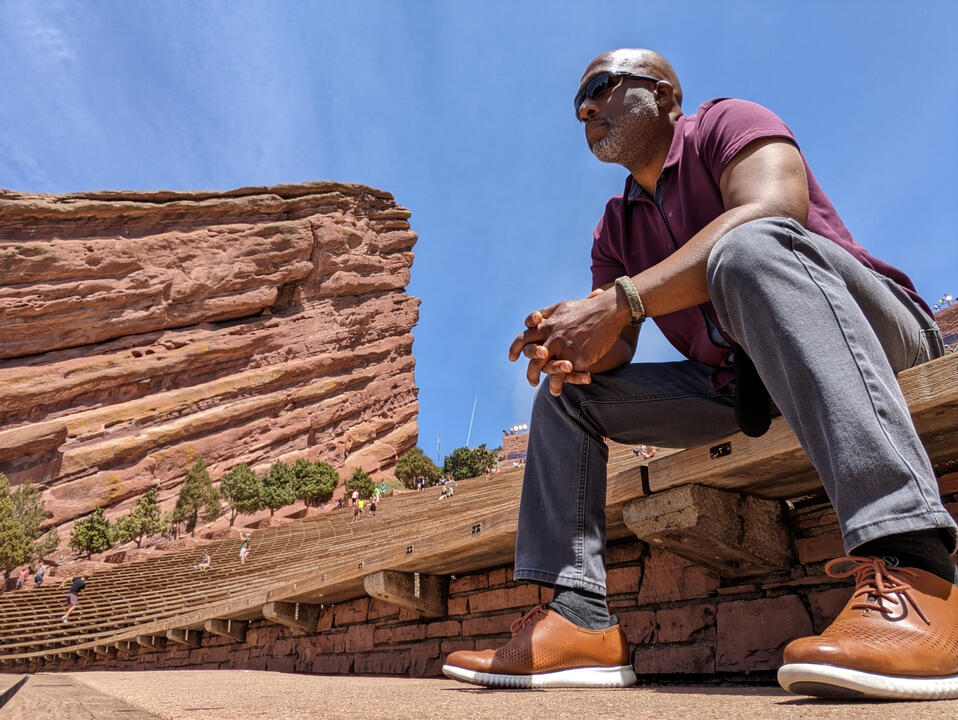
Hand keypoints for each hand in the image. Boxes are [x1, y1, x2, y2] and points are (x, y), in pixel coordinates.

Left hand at [508, 287, 627, 394]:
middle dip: (530, 371)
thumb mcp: (562, 307)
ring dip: (541, 380)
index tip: (512, 358)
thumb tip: (535, 319)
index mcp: (546, 324)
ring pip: (544, 367)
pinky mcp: (576, 357)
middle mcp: (551, 336)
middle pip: (532, 356)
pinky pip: (563, 375)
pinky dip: (559, 384)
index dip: (516, 348)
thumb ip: (547, 314)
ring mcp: (563, 347)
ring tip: (547, 390)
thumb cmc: (587, 308)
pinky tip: (557, 390)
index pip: (524, 337)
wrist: (608, 311)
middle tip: (532, 380)